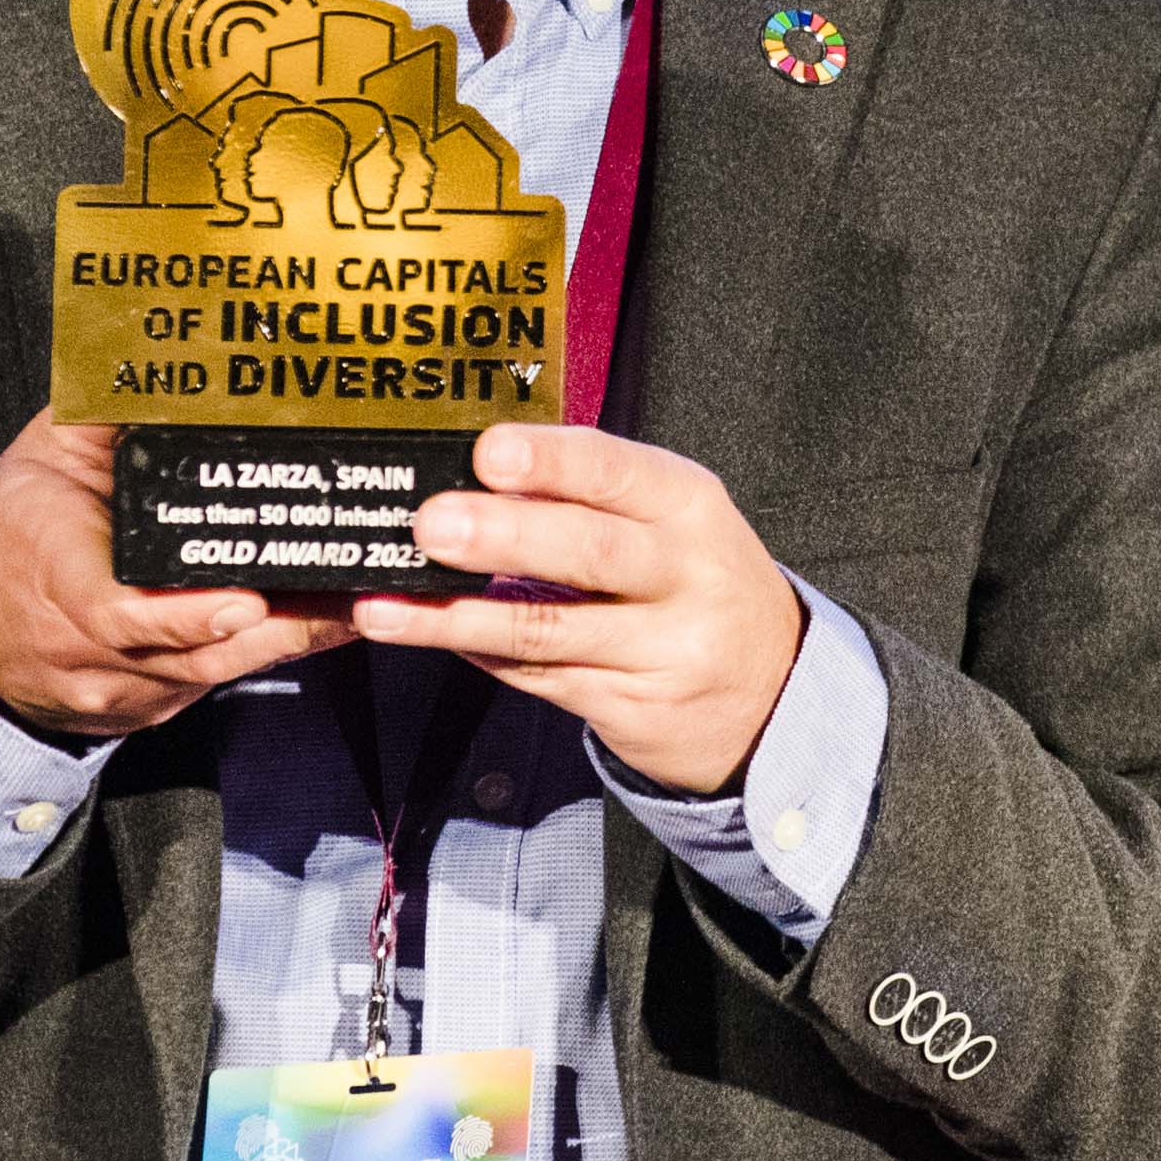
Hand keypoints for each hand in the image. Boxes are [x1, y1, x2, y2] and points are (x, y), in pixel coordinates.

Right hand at [0, 418, 355, 734]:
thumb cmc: (12, 535)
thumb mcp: (41, 458)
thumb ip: (98, 413)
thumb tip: (151, 352)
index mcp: (60, 580)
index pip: (120, 614)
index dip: (186, 615)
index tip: (244, 599)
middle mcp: (94, 649)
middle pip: (196, 653)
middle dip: (280, 626)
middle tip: (350, 593)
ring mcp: (127, 686)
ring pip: (220, 673)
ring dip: (294, 639)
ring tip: (360, 601)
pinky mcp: (155, 704)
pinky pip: (220, 681)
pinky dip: (272, 651)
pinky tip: (326, 621)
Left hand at [351, 422, 810, 793]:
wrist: (774, 692)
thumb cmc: (695, 582)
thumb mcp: (670, 521)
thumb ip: (589, 495)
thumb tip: (477, 470)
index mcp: (689, 506)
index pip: (618, 472)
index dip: (553, 462)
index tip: (490, 452)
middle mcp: (685, 575)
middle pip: (588, 552)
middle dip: (502, 536)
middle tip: (429, 524)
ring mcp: (662, 649)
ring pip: (547, 630)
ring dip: (457, 617)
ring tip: (386, 605)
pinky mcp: (631, 708)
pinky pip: (539, 676)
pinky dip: (477, 654)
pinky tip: (429, 635)